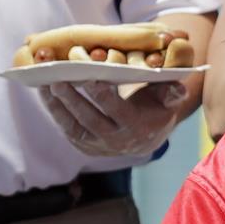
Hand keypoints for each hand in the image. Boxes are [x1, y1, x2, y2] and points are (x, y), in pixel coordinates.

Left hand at [40, 81, 184, 155]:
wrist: (148, 136)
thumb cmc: (156, 108)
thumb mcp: (167, 100)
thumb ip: (172, 92)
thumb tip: (178, 88)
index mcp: (138, 127)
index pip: (117, 111)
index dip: (102, 94)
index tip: (88, 76)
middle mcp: (117, 141)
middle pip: (91, 119)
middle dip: (73, 100)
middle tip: (58, 80)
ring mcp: (99, 146)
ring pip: (74, 127)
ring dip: (58, 107)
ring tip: (46, 85)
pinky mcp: (86, 147)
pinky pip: (68, 130)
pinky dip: (56, 113)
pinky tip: (47, 95)